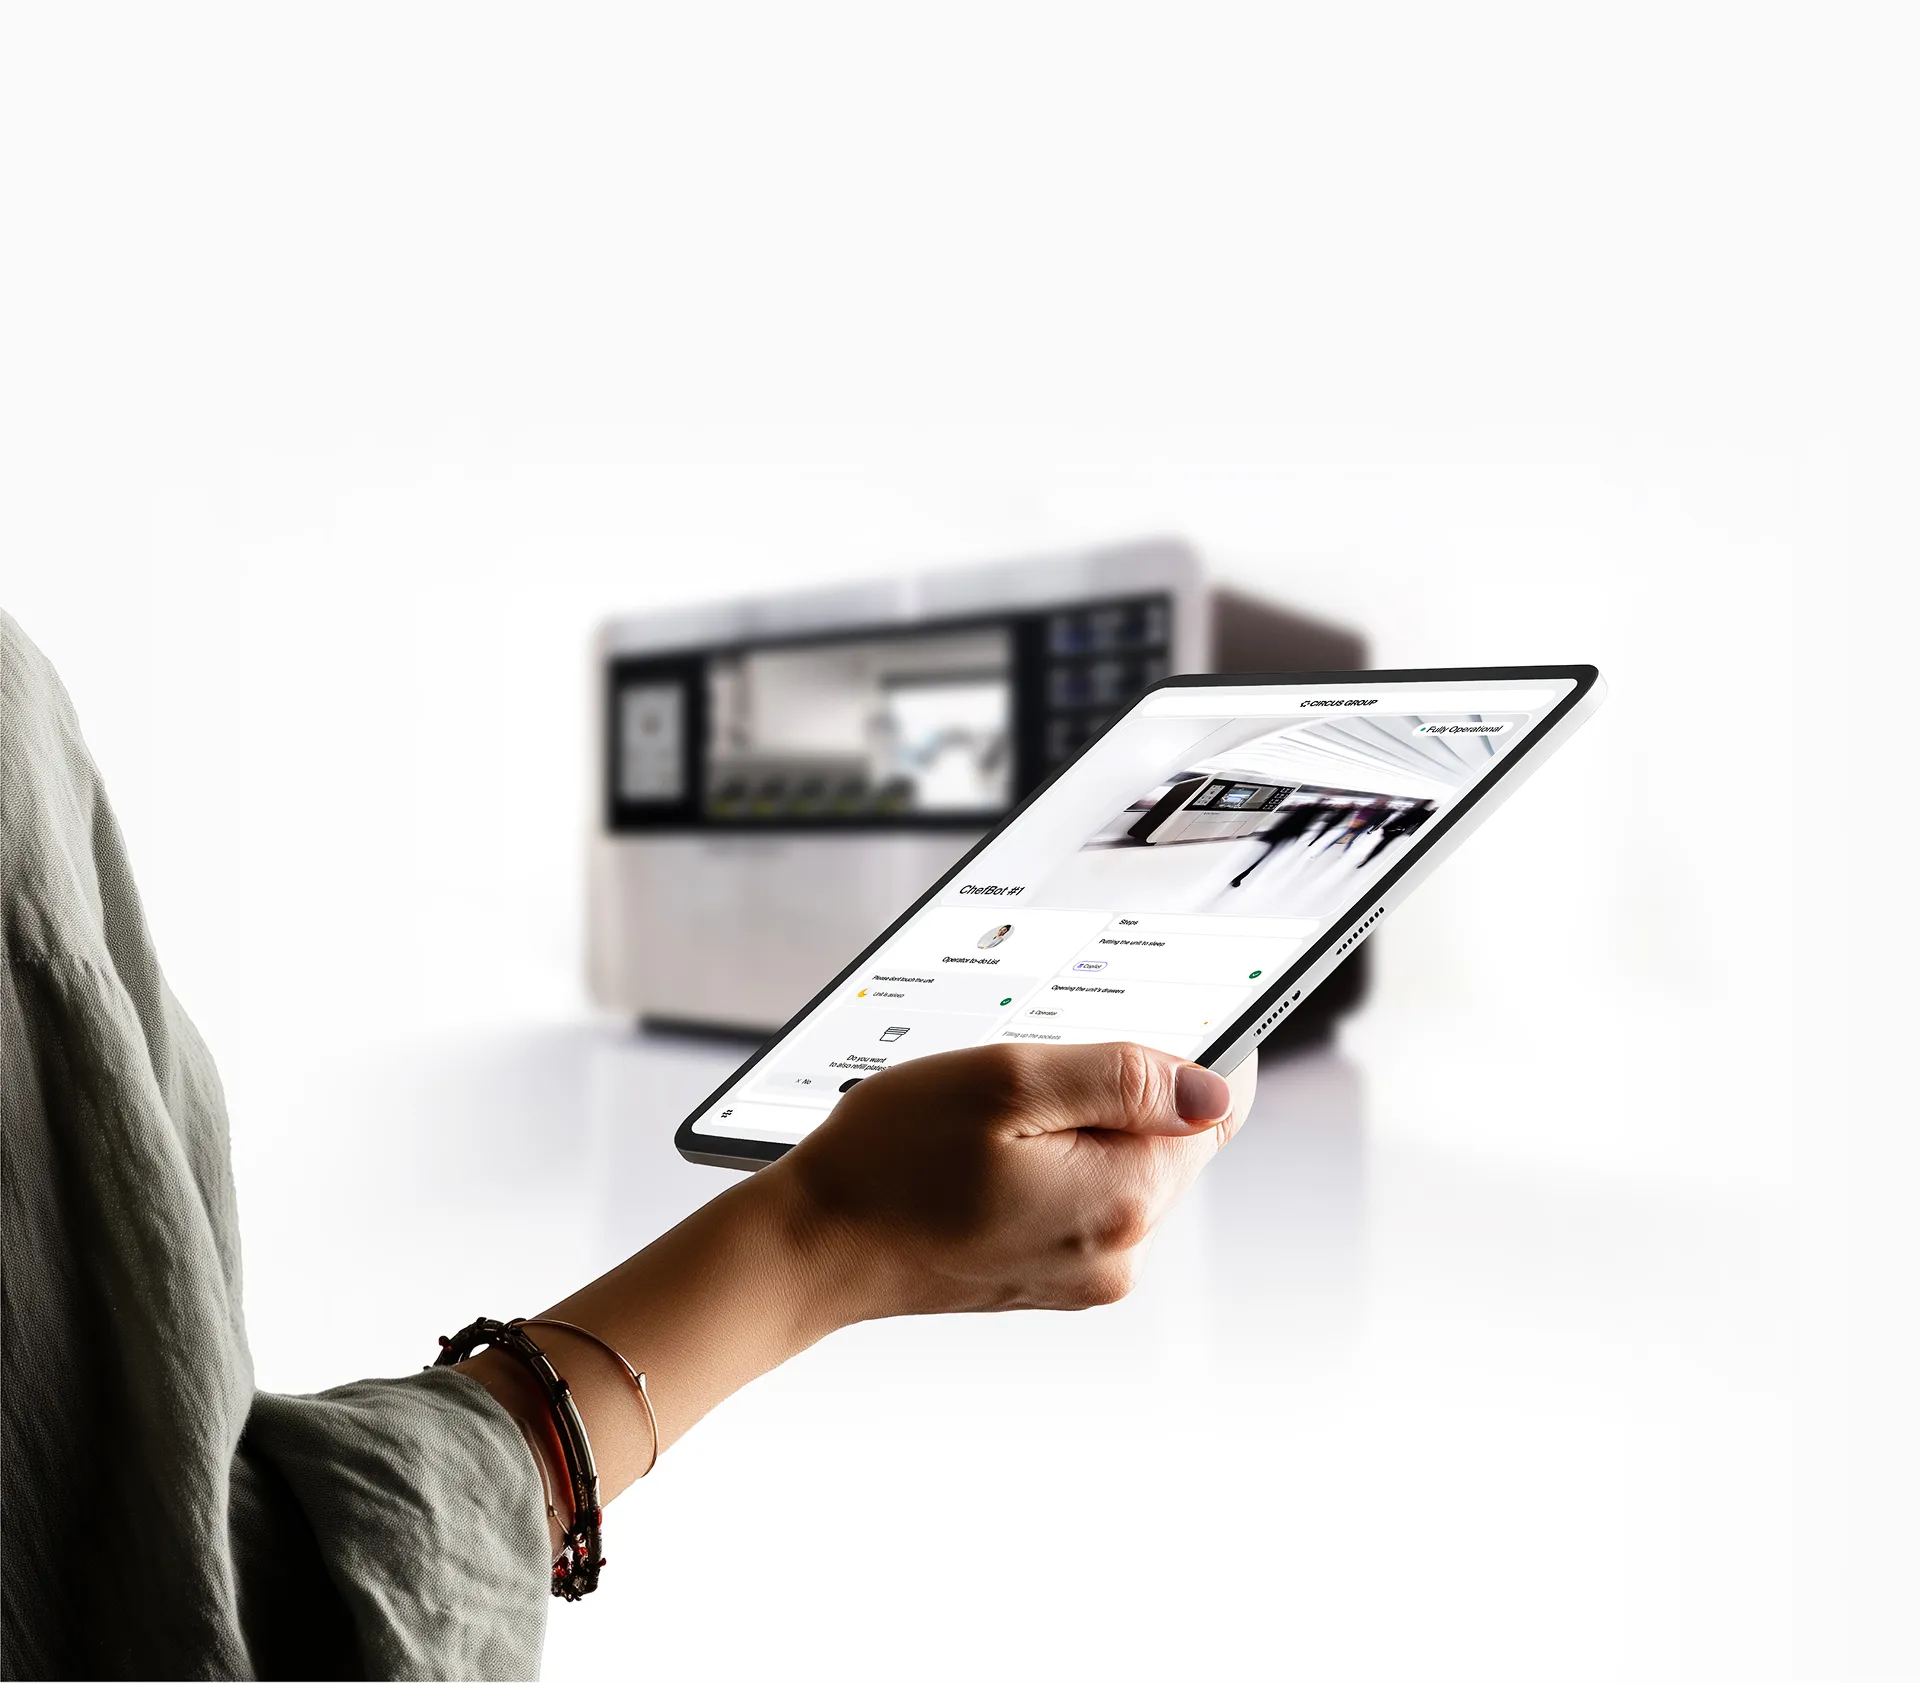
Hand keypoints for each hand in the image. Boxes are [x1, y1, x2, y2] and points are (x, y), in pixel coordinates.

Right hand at [770, 1041, 1257, 1320]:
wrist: (814, 1248)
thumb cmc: (890, 1162)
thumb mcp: (1007, 1082)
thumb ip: (1122, 1078)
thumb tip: (1212, 1086)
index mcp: (1125, 1199)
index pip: (1217, 1110)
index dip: (1193, 1054)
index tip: (1134, 1032)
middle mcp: (1120, 1250)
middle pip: (1168, 1138)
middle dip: (1114, 1092)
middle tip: (1024, 1078)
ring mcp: (1086, 1272)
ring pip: (1119, 1163)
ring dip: (1073, 1126)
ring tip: (990, 1123)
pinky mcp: (1051, 1274)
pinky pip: (1079, 1196)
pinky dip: (1047, 1163)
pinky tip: (983, 1156)